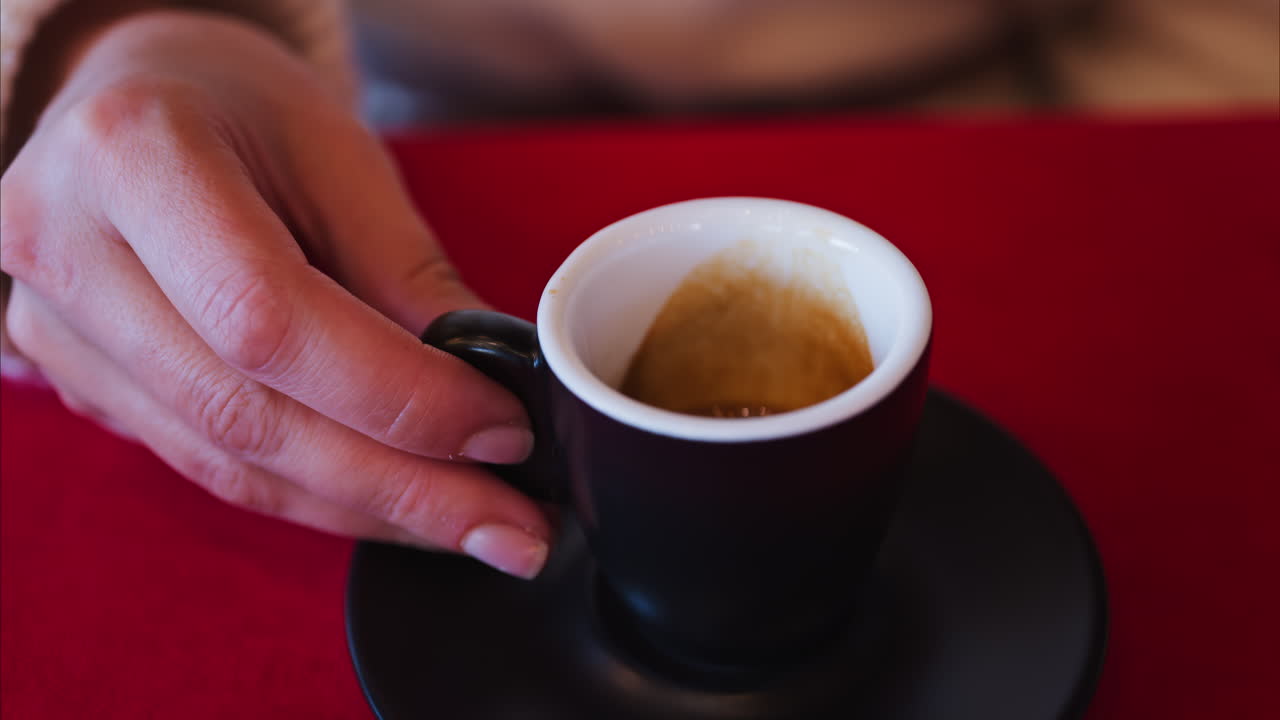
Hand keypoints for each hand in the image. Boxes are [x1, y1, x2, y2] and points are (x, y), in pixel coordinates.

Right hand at [0, 11, 550, 578]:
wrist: (137, 100)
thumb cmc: (241, 107)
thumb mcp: (338, 153)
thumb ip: (407, 271)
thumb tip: (490, 388)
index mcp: (133, 156)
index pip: (268, 319)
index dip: (397, 395)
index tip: (502, 431)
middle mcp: (67, 250)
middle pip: (247, 417)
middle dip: (400, 486)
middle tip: (510, 523)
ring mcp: (61, 332)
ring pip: (230, 465)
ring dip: (367, 510)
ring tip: (473, 526)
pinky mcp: (81, 386)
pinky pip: (212, 469)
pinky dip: (318, 498)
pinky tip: (396, 505)